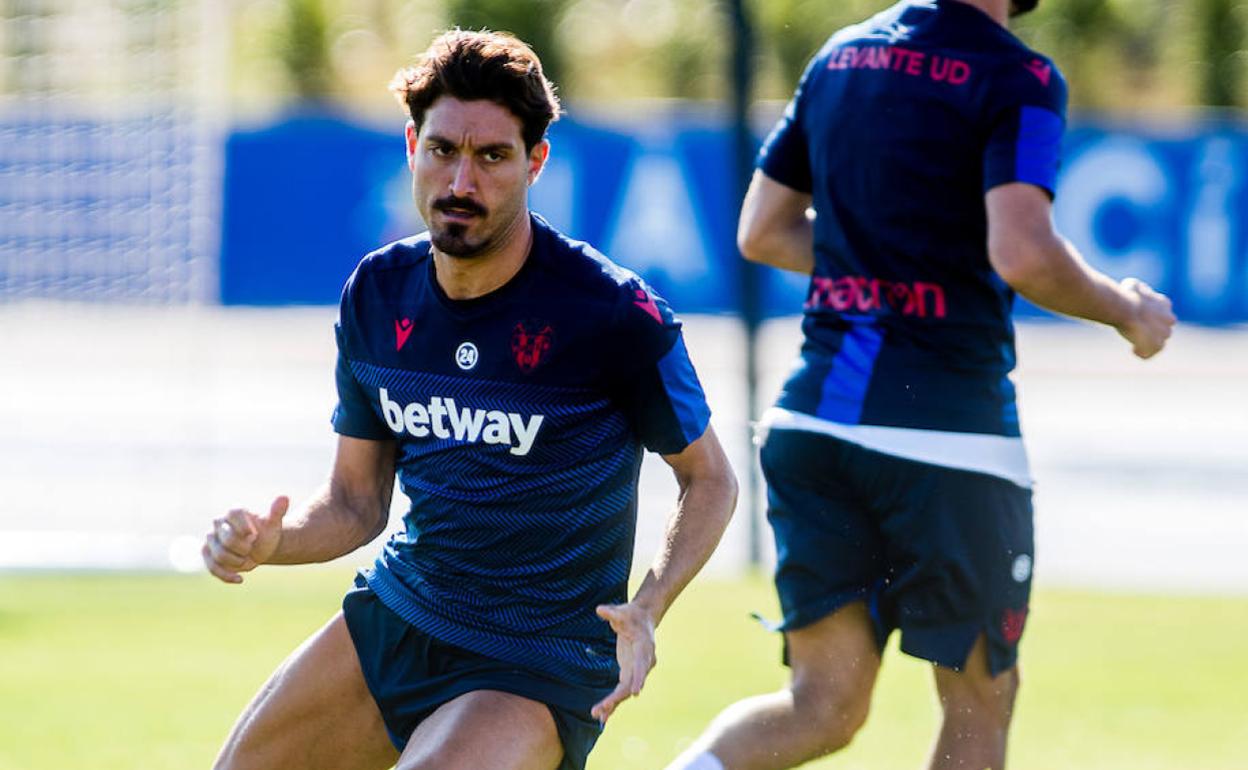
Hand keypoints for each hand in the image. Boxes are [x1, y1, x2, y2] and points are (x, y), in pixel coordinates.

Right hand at [202, 496, 288, 583]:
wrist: (260, 547)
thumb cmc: (266, 532)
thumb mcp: (273, 523)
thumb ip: (277, 511)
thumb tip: (284, 497)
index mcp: (234, 512)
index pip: (234, 514)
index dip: (245, 527)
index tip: (254, 535)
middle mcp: (219, 523)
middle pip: (228, 539)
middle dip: (245, 549)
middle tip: (252, 548)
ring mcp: (211, 539)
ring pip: (220, 555)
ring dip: (239, 562)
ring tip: (248, 559)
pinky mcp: (207, 554)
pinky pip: (212, 567)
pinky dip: (227, 575)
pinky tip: (240, 579)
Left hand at [590, 602, 657, 723]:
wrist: (642, 619)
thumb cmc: (632, 615)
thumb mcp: (622, 612)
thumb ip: (612, 613)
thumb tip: (600, 610)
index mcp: (644, 647)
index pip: (642, 664)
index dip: (639, 677)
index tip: (636, 692)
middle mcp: (643, 662)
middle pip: (632, 683)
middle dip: (618, 697)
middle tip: (603, 708)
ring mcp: (636, 670)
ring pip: (626, 691)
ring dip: (613, 704)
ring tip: (598, 716)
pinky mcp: (629, 674)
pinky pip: (622, 690)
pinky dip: (612, 701)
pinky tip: (602, 714)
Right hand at [1116, 278, 1175, 358]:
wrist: (1128, 307)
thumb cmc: (1127, 295)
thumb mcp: (1132, 285)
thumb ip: (1137, 290)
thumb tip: (1134, 289)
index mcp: (1164, 304)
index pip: (1161, 313)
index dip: (1149, 317)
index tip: (1137, 318)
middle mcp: (1169, 319)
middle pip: (1163, 330)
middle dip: (1151, 332)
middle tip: (1137, 333)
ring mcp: (1164, 333)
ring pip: (1158, 343)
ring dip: (1147, 344)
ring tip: (1135, 344)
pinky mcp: (1157, 345)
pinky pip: (1150, 353)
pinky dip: (1142, 353)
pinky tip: (1134, 350)